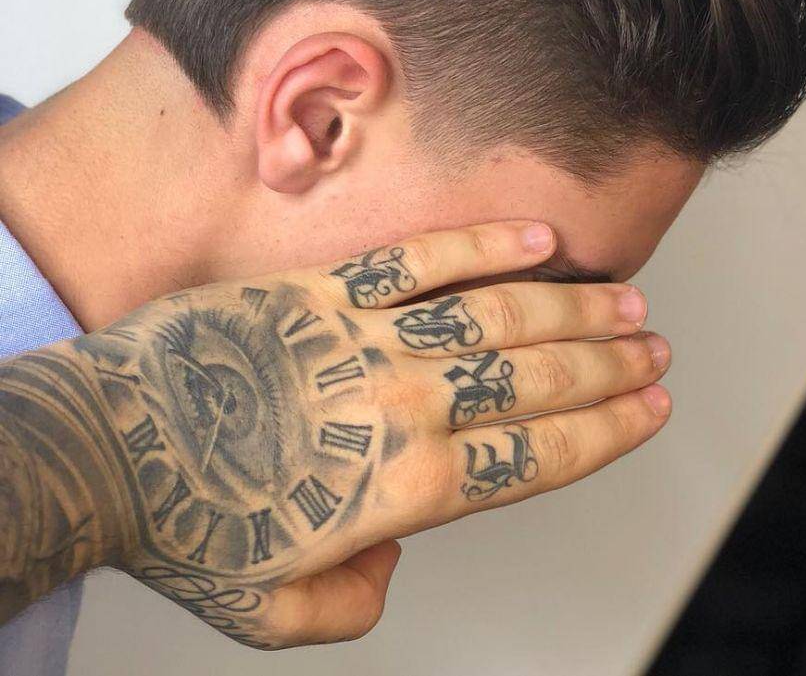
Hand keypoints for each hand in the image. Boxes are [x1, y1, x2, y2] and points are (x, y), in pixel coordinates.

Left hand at [66, 220, 670, 648]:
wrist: (105, 442)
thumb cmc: (187, 524)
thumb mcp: (275, 610)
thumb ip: (355, 603)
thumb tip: (395, 560)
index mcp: (405, 489)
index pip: (537, 453)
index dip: (606, 430)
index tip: (652, 408)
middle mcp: (404, 406)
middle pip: (536, 380)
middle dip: (610, 367)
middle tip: (656, 349)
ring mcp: (369, 339)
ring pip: (498, 315)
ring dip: (574, 309)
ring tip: (626, 301)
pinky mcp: (328, 289)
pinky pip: (422, 259)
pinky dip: (487, 246)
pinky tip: (539, 239)